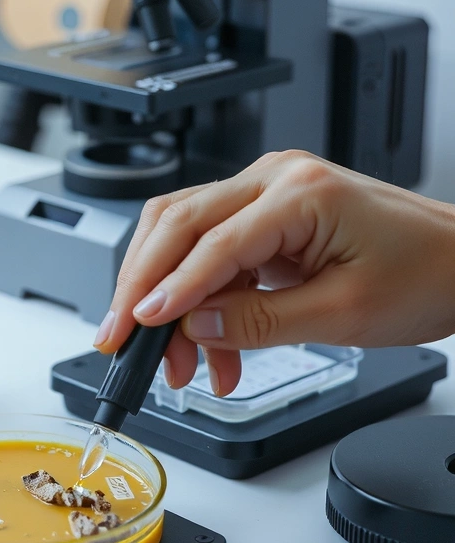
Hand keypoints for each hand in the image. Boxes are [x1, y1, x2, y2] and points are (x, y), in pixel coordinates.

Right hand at [92, 151, 454, 394]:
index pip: (211, 240)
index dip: (168, 288)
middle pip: (176, 223)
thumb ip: (259, 321)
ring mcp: (266, 193)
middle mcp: (274, 179)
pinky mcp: (264, 216)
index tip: (136, 326)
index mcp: (300, 191)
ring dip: (166, 298)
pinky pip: (211, 253)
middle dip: (140, 285)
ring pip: (182, 236)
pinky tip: (209, 349)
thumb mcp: (343, 313)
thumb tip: (192, 326)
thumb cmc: (426, 276)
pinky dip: (199, 300)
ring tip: (174, 363)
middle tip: (118, 337)